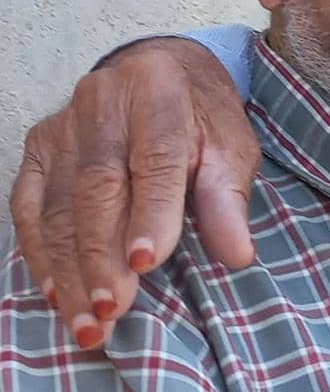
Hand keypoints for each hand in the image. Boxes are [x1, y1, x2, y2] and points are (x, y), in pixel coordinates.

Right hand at [10, 37, 260, 347]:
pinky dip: (42, 253)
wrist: (162, 70)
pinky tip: (58, 292)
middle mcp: (103, 99)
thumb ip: (228, 199)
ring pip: (59, 204)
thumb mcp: (231, 146)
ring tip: (88, 321)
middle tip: (112, 309)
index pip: (155, 158)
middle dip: (103, 254)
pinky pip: (30, 206)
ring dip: (71, 269)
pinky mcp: (39, 145)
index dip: (151, 212)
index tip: (147, 263)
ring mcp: (64, 122)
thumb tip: (236, 254)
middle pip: (97, 185)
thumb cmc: (203, 116)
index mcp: (160, 90)